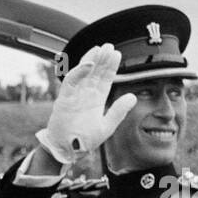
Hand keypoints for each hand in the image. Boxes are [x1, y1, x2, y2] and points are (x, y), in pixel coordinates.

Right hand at [36, 44, 134, 163]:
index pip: (105, 79)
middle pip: (95, 73)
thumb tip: (133, 96)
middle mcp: (85, 95)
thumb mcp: (107, 126)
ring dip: (90, 60)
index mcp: (96, 100)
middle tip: (109, 46)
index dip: (111, 67)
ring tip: (99, 48)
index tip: (117, 54)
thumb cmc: (85, 141)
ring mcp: (75, 95)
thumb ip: (118, 111)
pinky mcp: (64, 99)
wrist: (68, 151)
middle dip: (102, 59)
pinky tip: (88, 64)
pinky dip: (78, 72)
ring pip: (83, 73)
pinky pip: (71, 82)